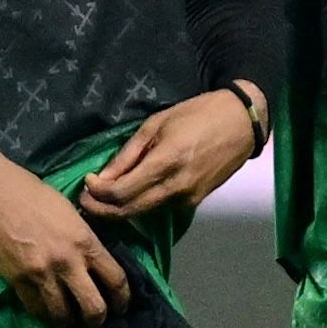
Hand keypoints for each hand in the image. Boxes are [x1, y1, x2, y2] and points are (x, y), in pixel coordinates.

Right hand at [0, 149, 127, 325]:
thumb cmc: (32, 194)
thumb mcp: (70, 212)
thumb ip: (84, 239)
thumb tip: (93, 262)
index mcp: (85, 241)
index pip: (116, 280)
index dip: (123, 299)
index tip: (121, 306)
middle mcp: (67, 262)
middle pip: (94, 307)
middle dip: (98, 319)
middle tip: (96, 320)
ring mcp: (41, 274)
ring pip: (63, 315)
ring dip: (69, 322)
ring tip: (69, 321)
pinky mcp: (18, 281)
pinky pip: (36, 309)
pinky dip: (44, 314)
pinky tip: (47, 312)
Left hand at [79, 86, 262, 220]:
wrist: (241, 123)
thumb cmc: (198, 114)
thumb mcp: (156, 124)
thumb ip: (128, 154)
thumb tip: (103, 177)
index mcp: (165, 163)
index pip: (121, 193)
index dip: (98, 194)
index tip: (87, 183)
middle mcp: (176, 187)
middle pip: (130, 211)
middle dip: (102, 210)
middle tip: (85, 199)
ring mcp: (187, 198)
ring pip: (144, 213)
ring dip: (119, 210)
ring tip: (102, 198)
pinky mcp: (195, 202)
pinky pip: (160, 209)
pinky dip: (140, 206)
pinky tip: (129, 196)